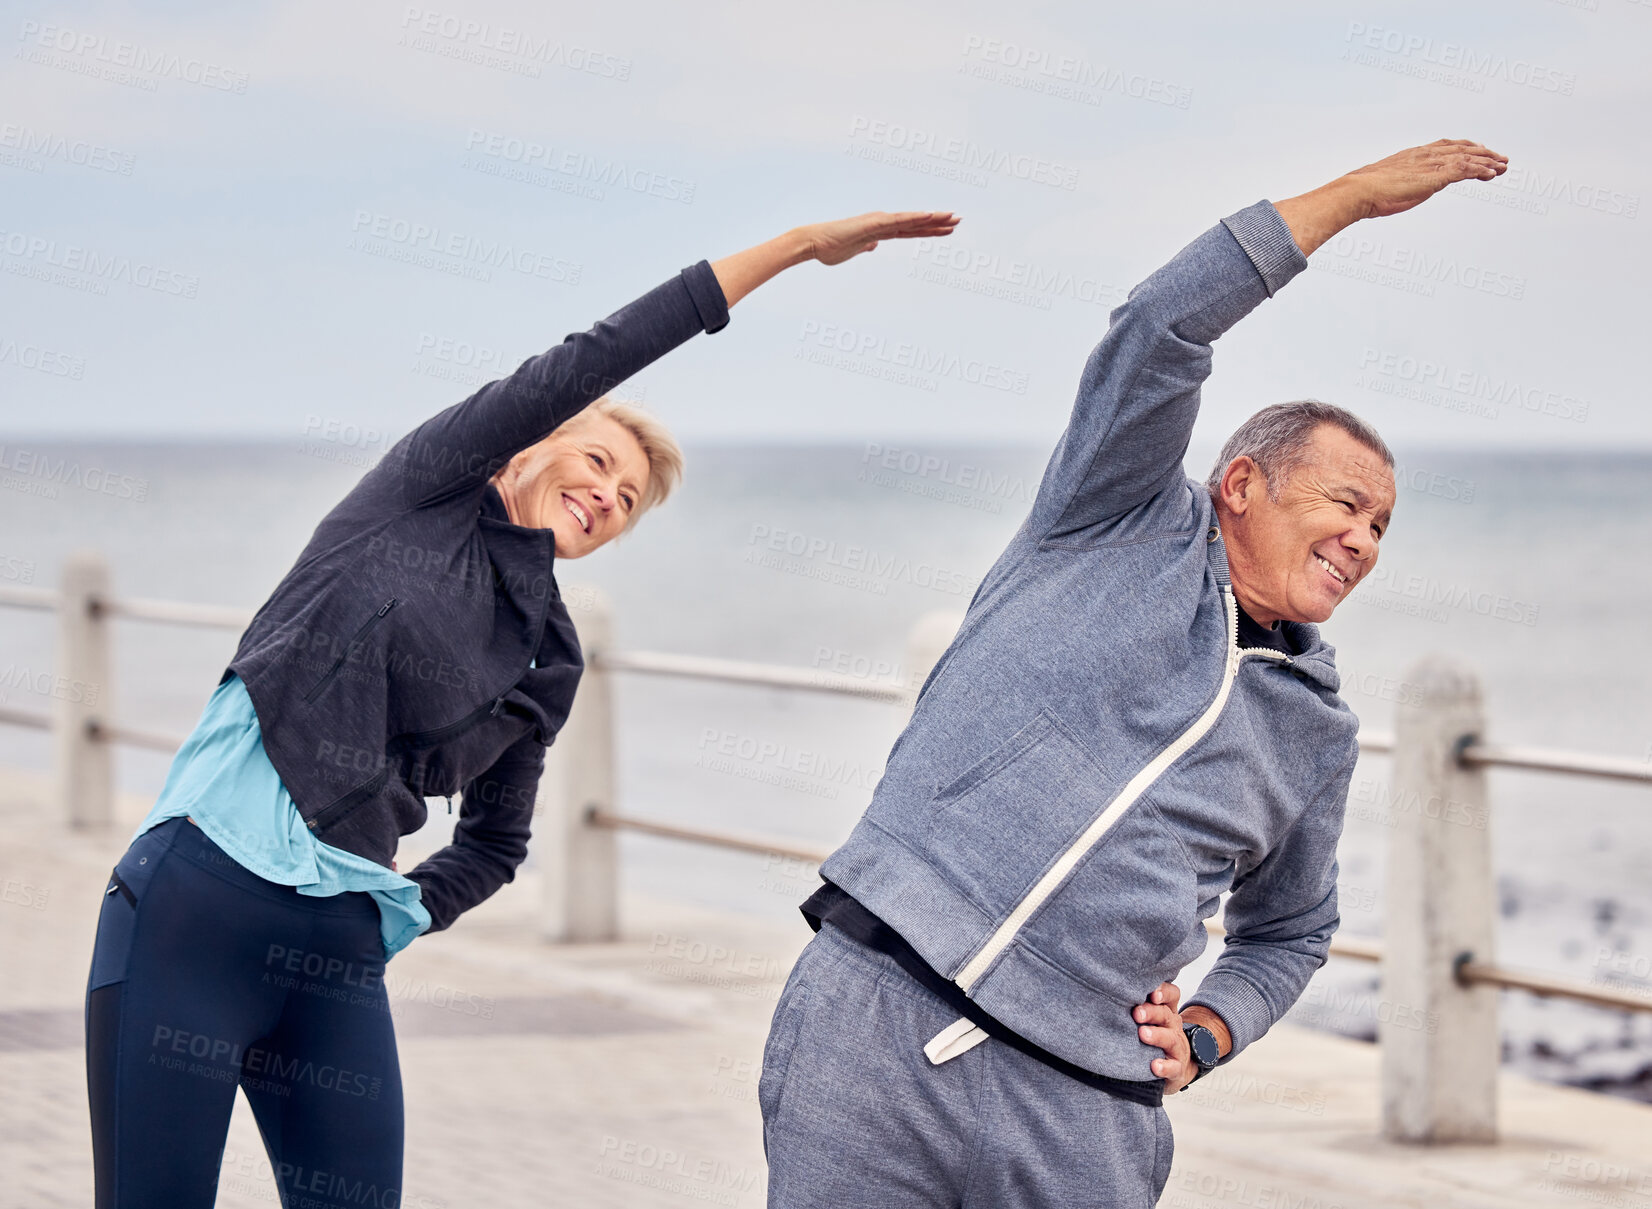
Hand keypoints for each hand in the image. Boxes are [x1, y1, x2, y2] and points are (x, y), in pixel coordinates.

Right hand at [798, 210, 958, 266]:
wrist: (813, 243)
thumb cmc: (829, 248)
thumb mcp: (854, 250)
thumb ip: (866, 246)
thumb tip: (874, 246)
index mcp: (880, 231)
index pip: (910, 231)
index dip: (929, 230)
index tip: (947, 229)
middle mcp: (882, 223)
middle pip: (916, 223)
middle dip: (938, 222)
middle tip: (959, 220)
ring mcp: (878, 222)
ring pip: (911, 219)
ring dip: (932, 218)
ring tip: (952, 217)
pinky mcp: (873, 224)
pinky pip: (898, 221)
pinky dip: (915, 218)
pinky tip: (930, 215)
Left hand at [1133, 980, 1197, 1091]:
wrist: (1178, 1064)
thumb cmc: (1156, 1035)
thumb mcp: (1150, 1018)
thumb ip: (1135, 1005)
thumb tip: (1106, 990)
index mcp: (1166, 1011)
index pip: (1171, 995)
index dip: (1163, 992)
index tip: (1152, 993)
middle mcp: (1172, 1026)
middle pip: (1166, 1014)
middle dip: (1151, 1012)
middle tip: (1137, 1014)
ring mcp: (1177, 1047)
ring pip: (1170, 1039)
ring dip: (1157, 1036)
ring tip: (1143, 1034)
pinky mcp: (1177, 1067)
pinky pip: (1174, 1067)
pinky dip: (1165, 1067)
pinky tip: (1155, 1066)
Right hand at [1342, 138, 1507, 218]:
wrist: (1359, 191)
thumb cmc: (1366, 192)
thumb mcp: (1387, 184)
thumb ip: (1399, 183)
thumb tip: (1397, 189)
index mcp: (1414, 154)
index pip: (1447, 146)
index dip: (1466, 149)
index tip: (1478, 152)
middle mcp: (1426, 154)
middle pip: (1463, 148)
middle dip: (1484, 153)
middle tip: (1500, 159)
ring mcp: (1431, 164)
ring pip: (1468, 157)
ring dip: (1488, 162)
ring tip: (1503, 166)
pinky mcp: (1435, 176)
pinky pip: (1464, 170)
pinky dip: (1480, 170)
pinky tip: (1491, 174)